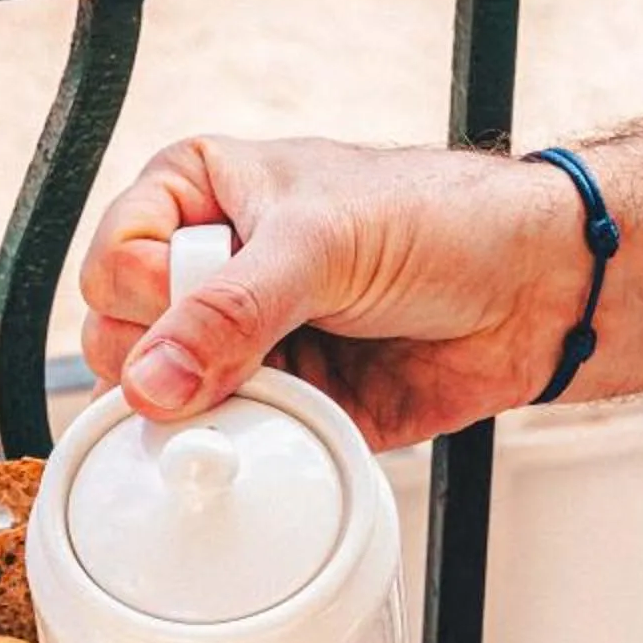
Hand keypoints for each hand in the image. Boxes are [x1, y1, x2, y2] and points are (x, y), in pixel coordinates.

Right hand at [78, 137, 584, 449]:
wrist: (530, 290)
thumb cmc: (436, 221)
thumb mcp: (321, 245)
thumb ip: (230, 312)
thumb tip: (151, 383)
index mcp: (197, 195)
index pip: (112, 262)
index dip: (150, 294)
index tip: (204, 297)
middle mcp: (207, 270)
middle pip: (120, 342)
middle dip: (173, 361)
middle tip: (244, 350)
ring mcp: (239, 345)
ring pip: (167, 406)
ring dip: (215, 411)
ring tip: (280, 382)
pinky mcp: (279, 406)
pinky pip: (230, 447)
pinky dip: (254, 447)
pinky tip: (294, 421)